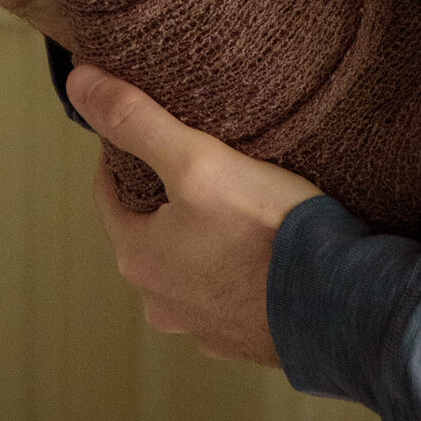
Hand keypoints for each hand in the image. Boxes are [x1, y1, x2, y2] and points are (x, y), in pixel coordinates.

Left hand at [67, 65, 319, 363]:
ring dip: (202, 237)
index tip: (148, 127)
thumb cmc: (266, 232)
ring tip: (236, 200)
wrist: (342, 304)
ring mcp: (205, 328)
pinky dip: (238, 268)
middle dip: (165, 197)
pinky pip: (230, 291)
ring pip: (189, 264)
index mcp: (138, 259)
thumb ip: (136, 121)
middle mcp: (161, 303)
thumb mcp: (197, 160)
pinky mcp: (247, 339)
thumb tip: (78, 81)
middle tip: (198, 160)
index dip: (123, 153)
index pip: (109, 192)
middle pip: (148, 230)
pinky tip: (264, 245)